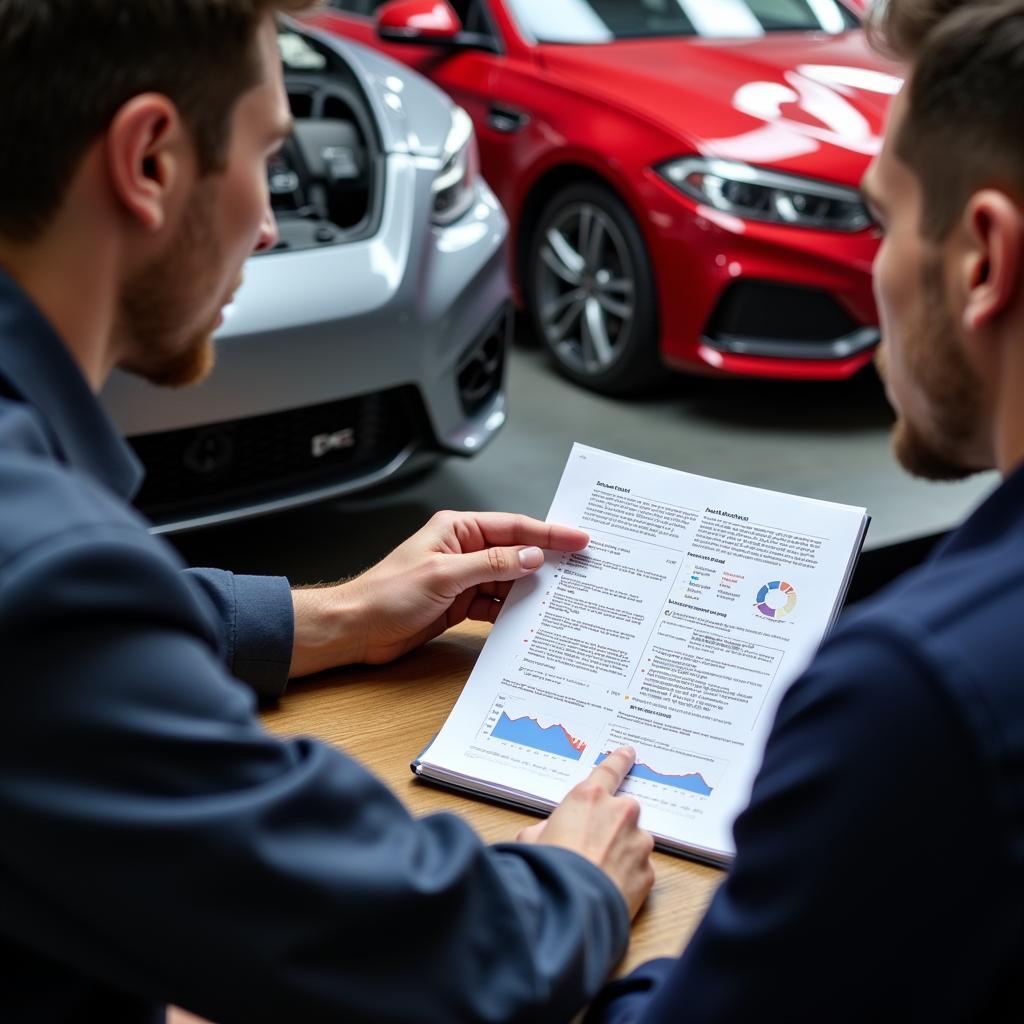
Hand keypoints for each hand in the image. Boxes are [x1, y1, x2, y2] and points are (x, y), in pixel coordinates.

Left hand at [289, 511, 588, 674]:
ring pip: (508, 581)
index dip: (549, 534)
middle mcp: (462, 550)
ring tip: (562, 596)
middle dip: (547, 562)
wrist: (356, 629)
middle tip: (582, 569)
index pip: (513, 527)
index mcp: (457, 530)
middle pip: (515, 553)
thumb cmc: (385, 594)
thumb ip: (491, 565)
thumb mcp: (444, 575)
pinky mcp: (459, 604)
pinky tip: (529, 617)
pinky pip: (495, 604)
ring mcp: (462, 578)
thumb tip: (530, 557)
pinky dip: (511, 611)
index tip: (579, 539)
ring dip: (531, 590)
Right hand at [518, 746, 655, 918]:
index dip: (619, 761)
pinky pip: (639, 870)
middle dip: (612, 825)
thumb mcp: (532, 838)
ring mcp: (638, 843)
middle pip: (623, 811)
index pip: (610, 770)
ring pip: (633, 842)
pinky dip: (627, 878)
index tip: (628, 753)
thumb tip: (552, 832)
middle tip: (591, 846)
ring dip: (620, 853)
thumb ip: (549, 826)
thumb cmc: (548, 868)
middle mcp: (620, 814)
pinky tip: (608, 889)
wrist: (570, 907)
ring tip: (597, 874)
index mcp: (590, 798)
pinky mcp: (648, 872)